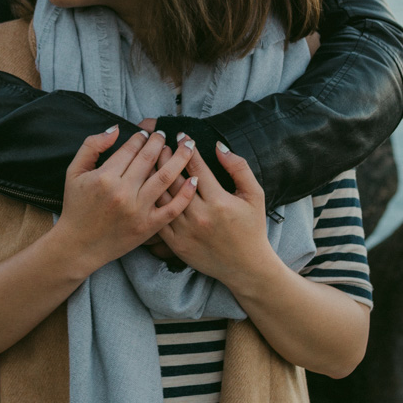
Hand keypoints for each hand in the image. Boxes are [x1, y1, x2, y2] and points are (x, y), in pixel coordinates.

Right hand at [52, 127, 196, 275]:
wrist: (79, 245)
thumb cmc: (76, 207)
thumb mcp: (74, 172)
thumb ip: (92, 146)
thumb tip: (116, 129)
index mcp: (105, 177)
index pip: (131, 149)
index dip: (142, 137)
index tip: (148, 134)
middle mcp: (123, 192)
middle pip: (150, 158)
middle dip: (161, 142)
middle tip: (167, 135)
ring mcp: (138, 210)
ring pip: (165, 178)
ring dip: (180, 158)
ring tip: (188, 146)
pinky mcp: (148, 226)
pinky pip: (172, 207)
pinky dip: (185, 193)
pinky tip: (194, 178)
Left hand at [158, 142, 277, 289]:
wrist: (245, 267)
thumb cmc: (252, 228)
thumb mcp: (254, 195)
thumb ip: (239, 168)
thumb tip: (219, 146)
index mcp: (218, 201)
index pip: (196, 167)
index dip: (187, 148)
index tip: (181, 135)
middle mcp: (199, 215)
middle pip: (174, 179)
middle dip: (165, 157)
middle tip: (160, 143)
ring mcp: (185, 231)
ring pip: (162, 197)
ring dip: (154, 176)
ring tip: (151, 161)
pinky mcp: (176, 244)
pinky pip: (158, 218)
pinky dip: (151, 201)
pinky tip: (148, 188)